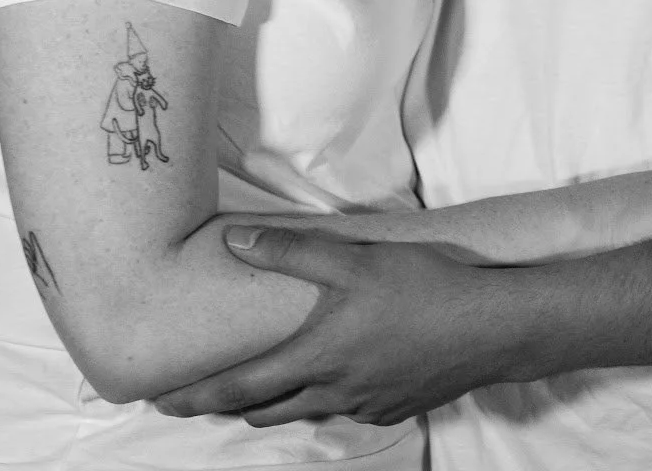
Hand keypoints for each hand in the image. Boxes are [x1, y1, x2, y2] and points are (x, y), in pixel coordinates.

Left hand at [155, 229, 509, 426]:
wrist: (489, 328)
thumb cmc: (421, 288)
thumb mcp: (354, 260)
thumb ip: (293, 251)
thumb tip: (235, 240)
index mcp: (316, 359)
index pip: (239, 388)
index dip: (197, 396)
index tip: (163, 400)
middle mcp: (334, 393)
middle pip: (265, 411)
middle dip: (228, 405)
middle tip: (201, 395)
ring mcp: (365, 406)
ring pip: (305, 412)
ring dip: (275, 403)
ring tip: (260, 386)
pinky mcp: (393, 408)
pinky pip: (345, 408)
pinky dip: (325, 396)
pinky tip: (336, 372)